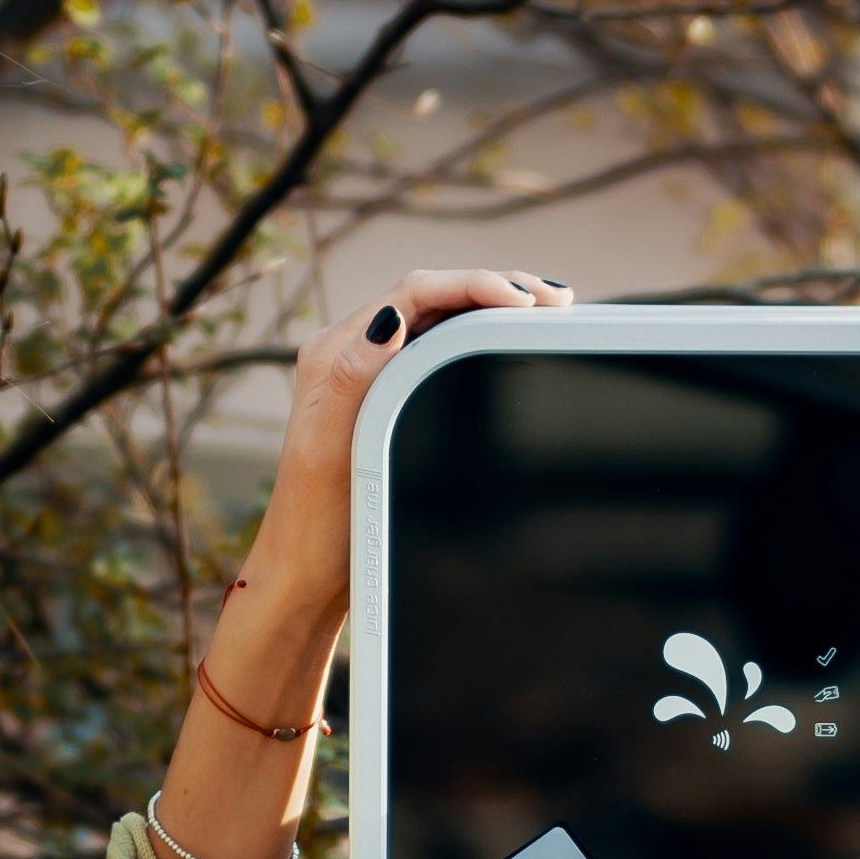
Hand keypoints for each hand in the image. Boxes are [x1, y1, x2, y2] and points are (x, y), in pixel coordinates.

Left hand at [233, 270, 573, 643]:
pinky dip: (478, 336)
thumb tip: (391, 320)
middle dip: (496, 287)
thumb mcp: (328, 449)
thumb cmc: (314, 523)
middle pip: (432, 296)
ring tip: (546, 309)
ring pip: (440, 319)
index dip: (473, 285)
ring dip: (491, 307)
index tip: (522, 300)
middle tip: (554, 300)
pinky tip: (508, 342)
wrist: (305, 573)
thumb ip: (353, 378)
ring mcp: (371, 375)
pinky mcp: (386, 400)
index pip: (413, 293)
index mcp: (335, 354)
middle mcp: (351, 355)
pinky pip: (438, 348)